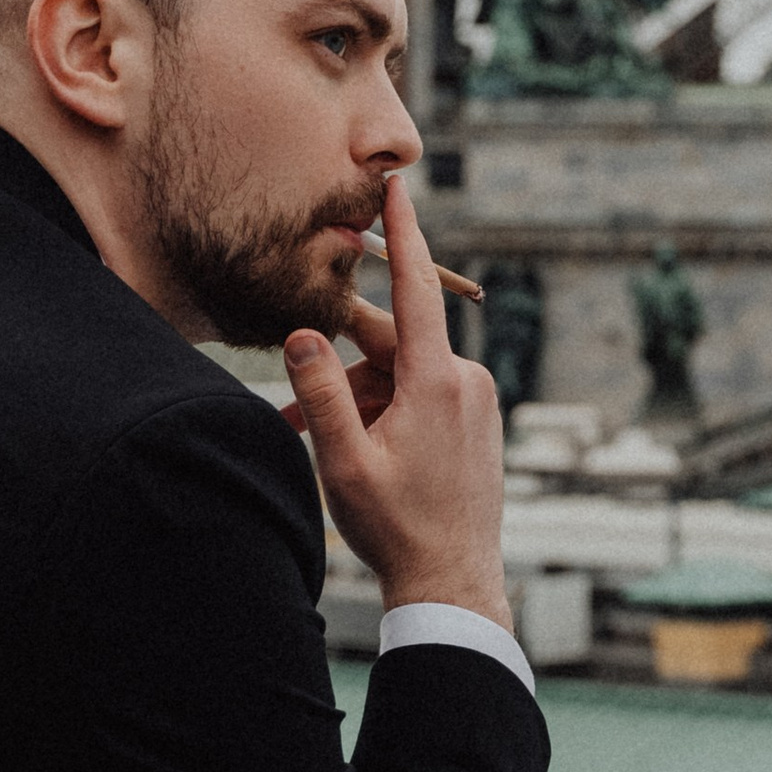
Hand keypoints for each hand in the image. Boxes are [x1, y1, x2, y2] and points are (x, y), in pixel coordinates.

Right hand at [281, 171, 508, 619]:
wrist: (453, 584)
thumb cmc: (396, 527)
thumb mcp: (342, 461)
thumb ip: (319, 393)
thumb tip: (303, 334)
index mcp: (437, 382)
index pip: (415, 290)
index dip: (402, 235)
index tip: (396, 187)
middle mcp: (467, 382)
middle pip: (391, 347)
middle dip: (341, 372)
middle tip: (294, 414)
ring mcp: (477, 402)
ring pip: (401, 376)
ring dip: (357, 400)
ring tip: (318, 446)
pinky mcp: (477, 422)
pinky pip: (422, 398)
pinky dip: (385, 411)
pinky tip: (357, 451)